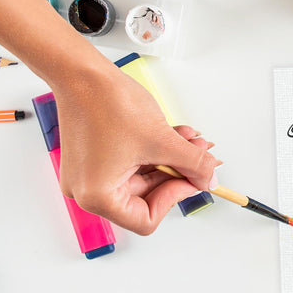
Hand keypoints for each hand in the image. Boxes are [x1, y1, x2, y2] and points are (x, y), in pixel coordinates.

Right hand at [55, 64, 218, 234]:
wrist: (83, 73)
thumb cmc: (107, 103)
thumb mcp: (162, 140)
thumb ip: (193, 164)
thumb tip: (209, 180)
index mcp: (96, 196)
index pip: (145, 219)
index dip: (175, 198)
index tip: (193, 178)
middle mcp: (88, 190)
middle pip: (145, 197)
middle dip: (177, 173)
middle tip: (200, 156)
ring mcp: (91, 174)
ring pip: (144, 177)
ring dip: (171, 159)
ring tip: (191, 140)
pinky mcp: (96, 157)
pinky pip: (133, 163)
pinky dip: (156, 151)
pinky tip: (177, 135)